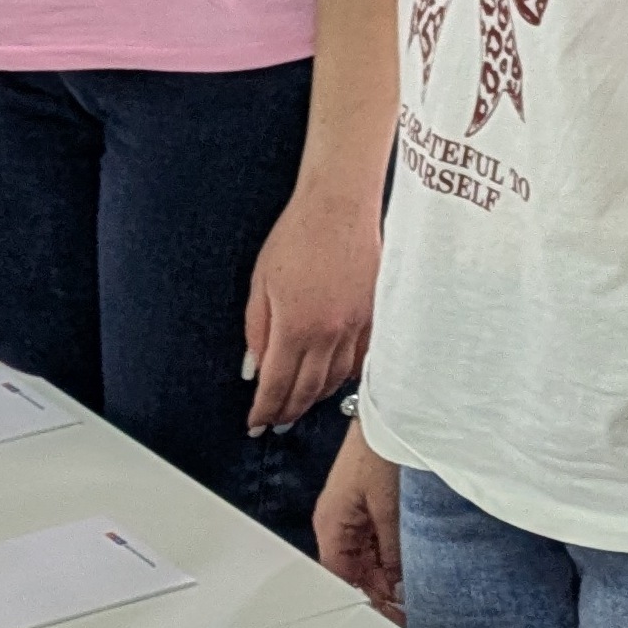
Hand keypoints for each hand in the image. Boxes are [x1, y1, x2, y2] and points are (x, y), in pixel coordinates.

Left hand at [240, 181, 376, 433]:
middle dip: (288, 411)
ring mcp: (356, 326)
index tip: (255, 422)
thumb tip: (254, 369)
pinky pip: (360, 359)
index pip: (277, 384)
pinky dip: (343, 376)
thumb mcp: (261, 283)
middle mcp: (329, 333)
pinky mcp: (374, 315)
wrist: (339, 205)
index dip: (264, 409)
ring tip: (299, 404)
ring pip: (336, 380)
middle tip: (275, 421)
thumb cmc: (297, 235)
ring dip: (314, 398)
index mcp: (295, 326)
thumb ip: (256, 330)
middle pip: (307, 390)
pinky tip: (331, 379)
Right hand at [314, 430, 404, 618]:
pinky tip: (412, 569)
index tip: (386, 617)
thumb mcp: (391, 508)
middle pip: (354, 572)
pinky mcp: (370, 507)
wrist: (394, 415)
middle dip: (380, 591)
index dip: (362, 600)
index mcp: (330, 524)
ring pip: (369, 559)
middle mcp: (337, 523)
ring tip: (414, 596)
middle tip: (408, 613)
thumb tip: (398, 586)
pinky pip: (378, 543)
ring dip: (389, 575)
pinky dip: (393, 557)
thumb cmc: (382, 449)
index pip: (338, 578)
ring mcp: (353, 515)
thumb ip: (393, 552)